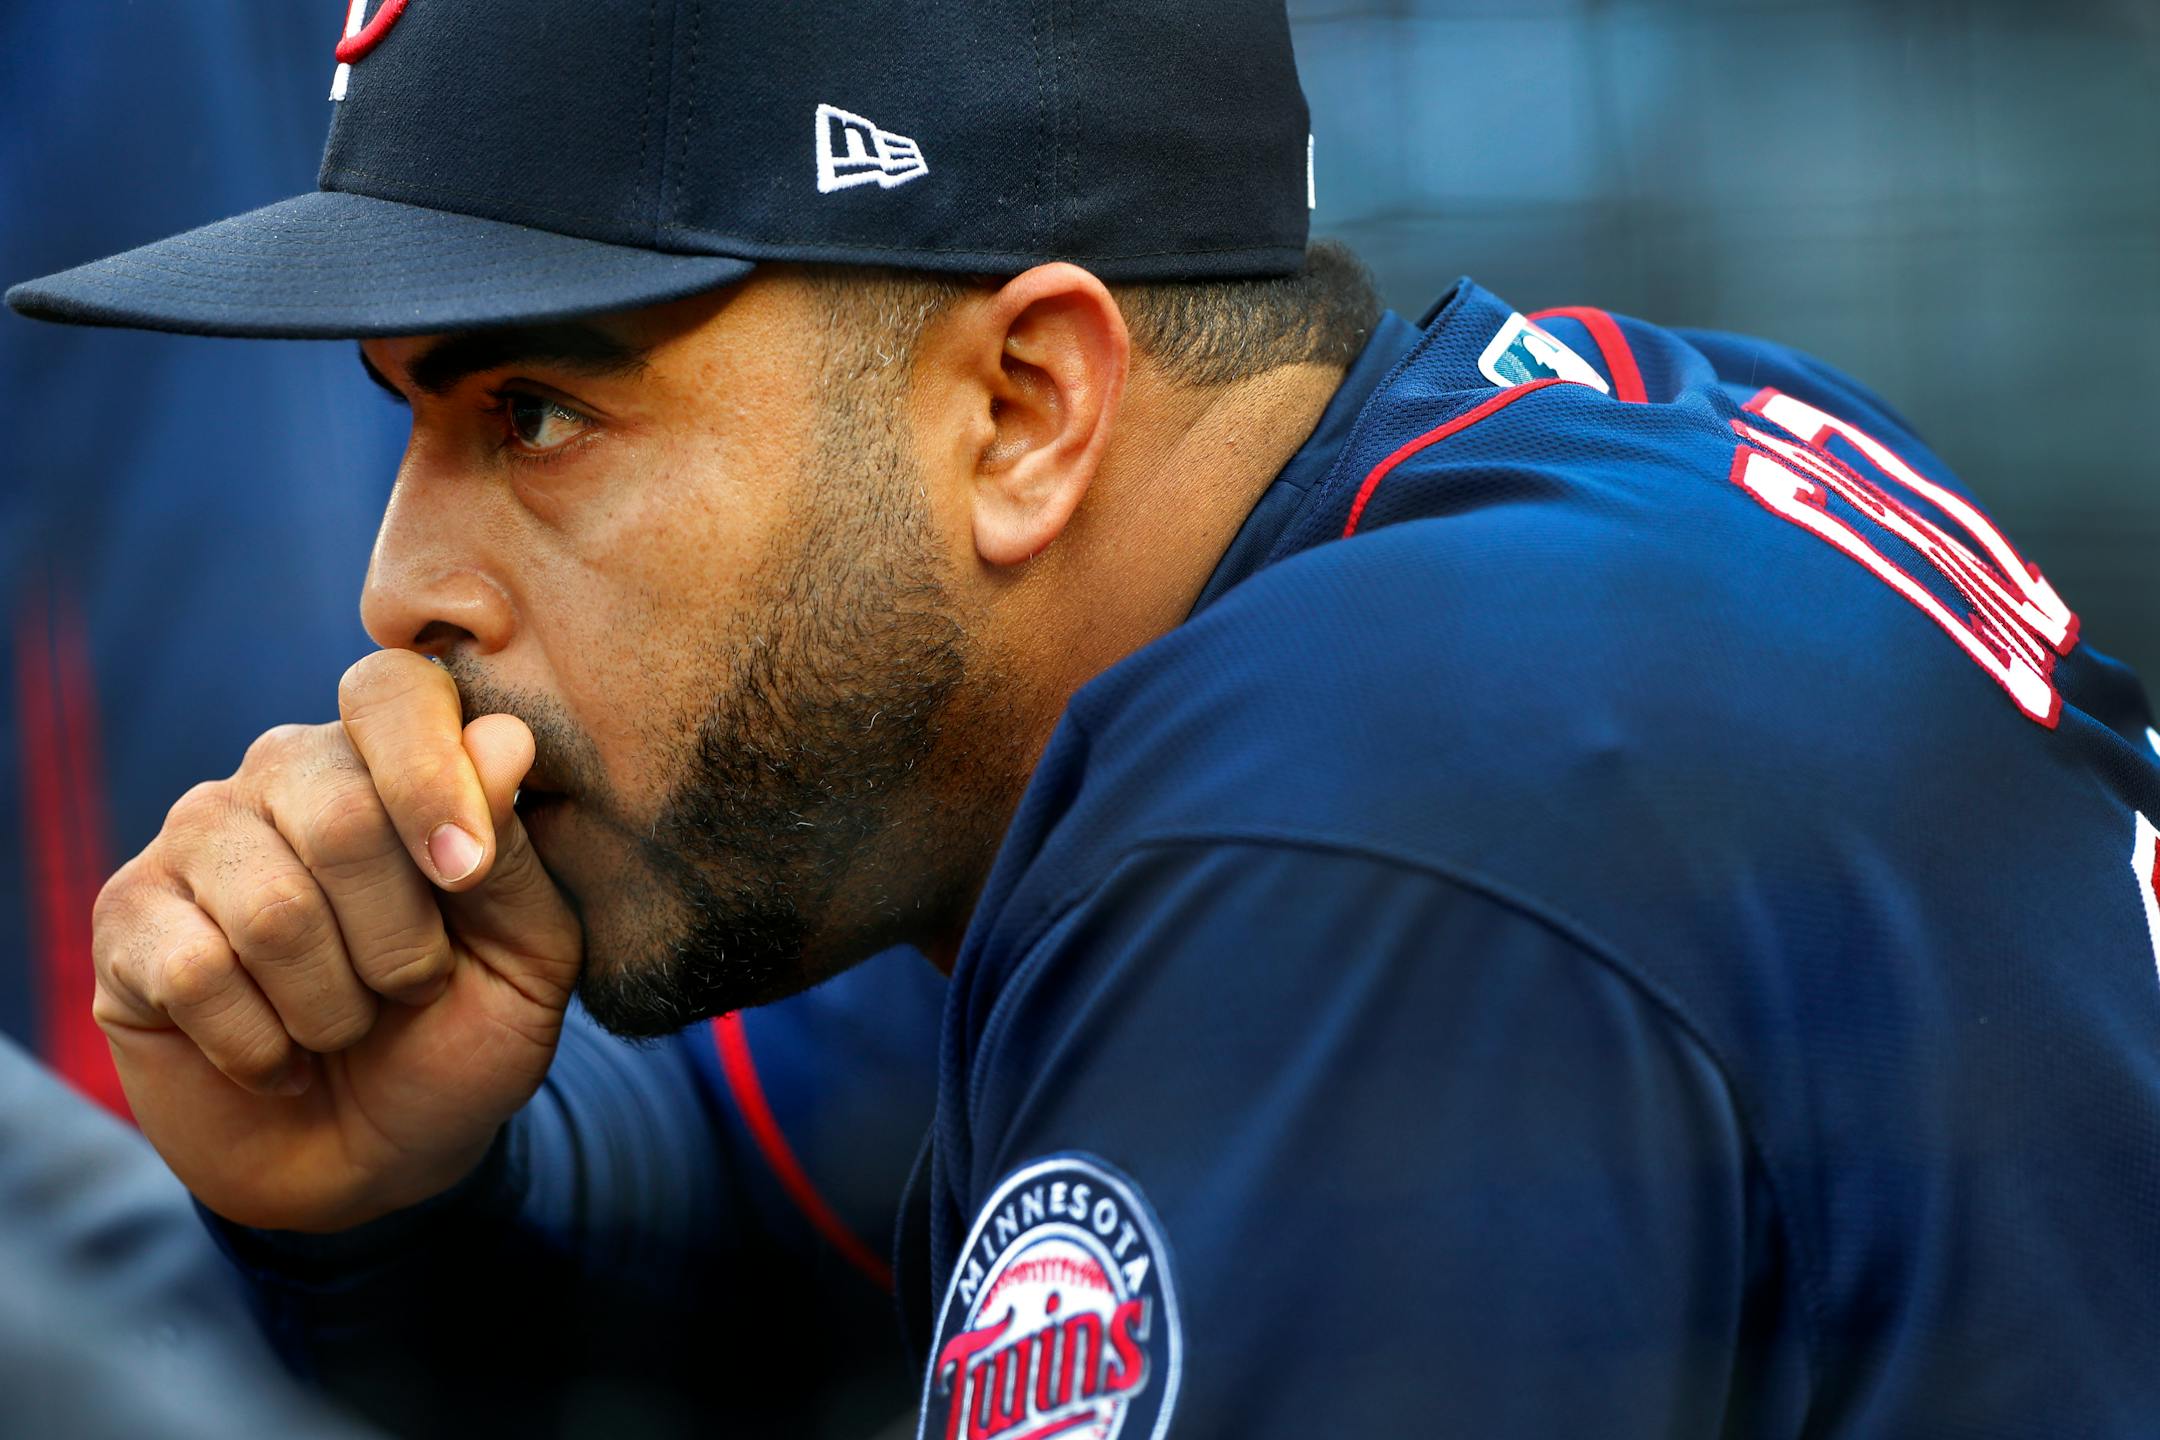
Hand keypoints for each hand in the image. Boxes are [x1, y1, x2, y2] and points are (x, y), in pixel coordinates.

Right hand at [90, 649, 581, 1231]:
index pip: (395, 690)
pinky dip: (262, 1045)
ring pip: (275, 908)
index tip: (468, 877)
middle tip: (410, 990)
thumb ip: (516, 851)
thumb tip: (503, 738)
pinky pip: (195, 972)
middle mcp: (287, 772)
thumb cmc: (461, 1035)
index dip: (436, 780)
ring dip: (336, 1007)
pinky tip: (278, 1056)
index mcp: (392, 756)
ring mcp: (198, 839)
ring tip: (343, 1026)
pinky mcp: (128, 918)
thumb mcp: (529, 957)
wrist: (376, 1156)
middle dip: (403, 941)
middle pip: (344, 812)